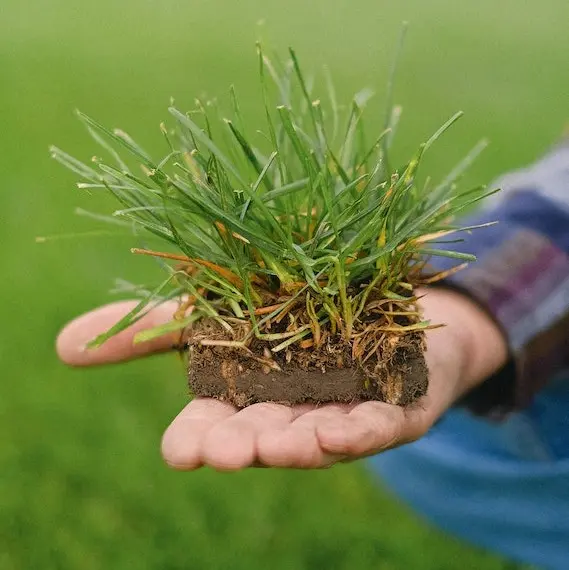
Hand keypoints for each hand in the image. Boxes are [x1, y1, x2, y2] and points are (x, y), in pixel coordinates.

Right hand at [56, 289, 506, 469]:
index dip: (194, 440)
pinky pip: (380, 424)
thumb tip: (62, 346)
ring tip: (289, 445)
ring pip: (318, 437)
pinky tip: (350, 431)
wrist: (369, 298)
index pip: (210, 427)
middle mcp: (288, 414)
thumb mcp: (214, 312)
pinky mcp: (391, 407)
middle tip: (226, 450)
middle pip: (262, 437)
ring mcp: (340, 413)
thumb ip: (152, 330)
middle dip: (244, 446)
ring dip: (301, 444)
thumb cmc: (282, 313)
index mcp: (245, 398)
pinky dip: (364, 429)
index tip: (179, 450)